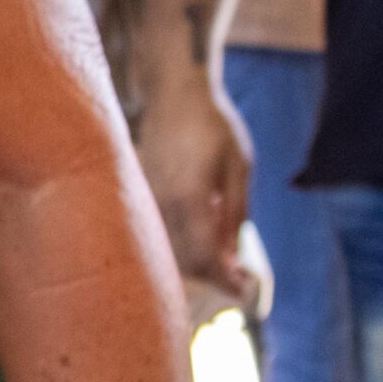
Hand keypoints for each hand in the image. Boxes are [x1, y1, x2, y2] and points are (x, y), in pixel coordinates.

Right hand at [134, 77, 252, 295]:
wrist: (174, 91)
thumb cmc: (212, 123)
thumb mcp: (239, 165)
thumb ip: (236, 210)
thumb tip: (233, 252)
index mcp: (190, 198)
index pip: (205, 257)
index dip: (224, 279)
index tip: (242, 290)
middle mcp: (162, 204)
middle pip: (183, 262)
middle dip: (210, 277)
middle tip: (236, 279)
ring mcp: (147, 199)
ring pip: (167, 250)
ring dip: (194, 263)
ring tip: (222, 259)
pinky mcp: (140, 193)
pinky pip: (158, 232)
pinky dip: (179, 244)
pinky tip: (199, 237)